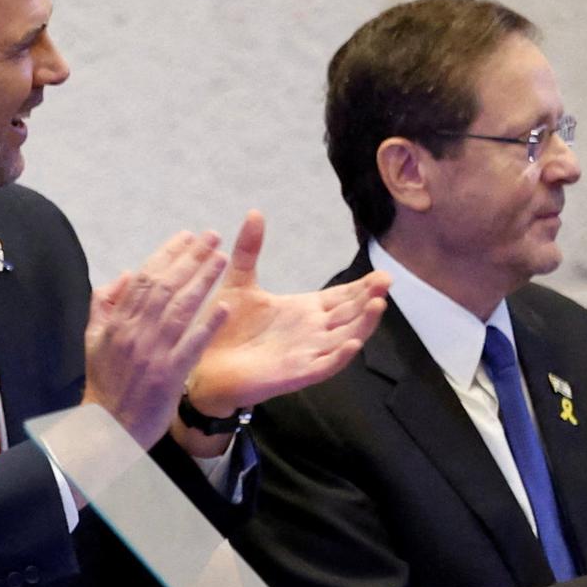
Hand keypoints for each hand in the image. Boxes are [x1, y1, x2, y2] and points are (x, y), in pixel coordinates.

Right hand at [83, 230, 229, 447]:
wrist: (105, 429)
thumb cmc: (104, 386)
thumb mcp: (92, 342)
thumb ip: (104, 306)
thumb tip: (121, 275)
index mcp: (116, 323)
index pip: (144, 279)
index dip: (167, 254)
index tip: (187, 237)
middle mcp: (133, 333)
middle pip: (165, 286)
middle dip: (190, 258)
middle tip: (212, 238)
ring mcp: (151, 354)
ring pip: (180, 309)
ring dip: (203, 281)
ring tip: (221, 259)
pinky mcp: (168, 376)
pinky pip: (191, 346)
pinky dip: (208, 326)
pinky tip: (226, 307)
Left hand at [184, 210, 390, 416]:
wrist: (201, 362)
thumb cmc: (224, 325)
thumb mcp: (239, 281)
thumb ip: (249, 249)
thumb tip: (254, 212)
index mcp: (304, 310)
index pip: (343, 297)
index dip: (363, 287)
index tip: (381, 274)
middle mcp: (311, 332)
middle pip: (350, 315)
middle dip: (369, 300)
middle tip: (385, 282)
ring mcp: (306, 354)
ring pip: (344, 339)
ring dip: (363, 324)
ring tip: (378, 305)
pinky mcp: (294, 374)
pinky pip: (323, 367)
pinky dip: (339, 357)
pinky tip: (352, 343)